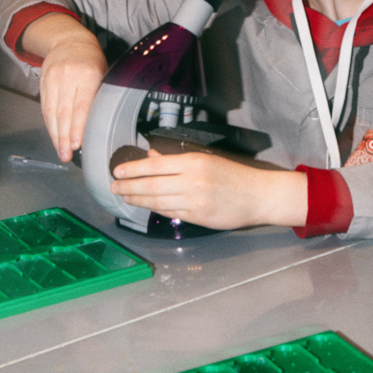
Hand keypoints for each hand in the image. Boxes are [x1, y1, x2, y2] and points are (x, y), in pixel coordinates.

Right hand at [24, 13, 105, 161]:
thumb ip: (101, 95)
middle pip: (64, 112)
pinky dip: (49, 124)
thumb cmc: (92, 60)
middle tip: (67, 156)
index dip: (78, 127)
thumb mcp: (104, 72)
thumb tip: (103, 125)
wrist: (68, 40)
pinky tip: (54, 136)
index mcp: (89, 74)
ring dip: (56, 135)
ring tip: (61, 152)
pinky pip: (45, 107)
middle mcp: (69, 75)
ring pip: (52, 112)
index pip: (81, 105)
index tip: (77, 144)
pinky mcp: (43, 81)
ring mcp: (53, 78)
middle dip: (65, 137)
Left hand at [111, 149, 307, 228]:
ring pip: (157, 200)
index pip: (155, 165)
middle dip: (129, 187)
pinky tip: (146, 205)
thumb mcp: (207, 160)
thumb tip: (151, 156)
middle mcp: (192, 180)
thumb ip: (177, 160)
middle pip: (151, 184)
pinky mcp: (198, 216)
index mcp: (194, 162)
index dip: (133, 169)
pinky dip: (155, 208)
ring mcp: (194, 200)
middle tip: (114, 187)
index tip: (117, 172)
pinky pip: (169, 212)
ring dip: (137, 199)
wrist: (259, 195)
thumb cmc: (234, 176)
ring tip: (125, 197)